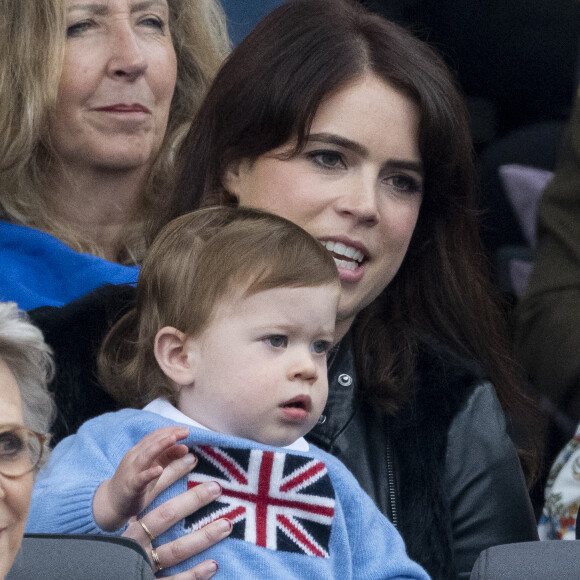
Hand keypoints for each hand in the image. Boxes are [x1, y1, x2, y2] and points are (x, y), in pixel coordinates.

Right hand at [94, 426, 191, 530]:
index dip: (171, 431)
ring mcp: (131, 471)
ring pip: (145, 455)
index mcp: (141, 451)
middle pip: (152, 442)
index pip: (156, 436)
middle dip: (169, 435)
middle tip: (186, 431)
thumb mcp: (155, 467)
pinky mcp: (130, 487)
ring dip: (160, 446)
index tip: (186, 429)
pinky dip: (149, 473)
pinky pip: (139, 479)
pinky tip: (159, 470)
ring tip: (174, 440)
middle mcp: (135, 457)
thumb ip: (169, 457)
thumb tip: (186, 447)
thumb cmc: (136, 483)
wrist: (111, 504)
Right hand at [123, 450, 231, 579]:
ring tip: (226, 524)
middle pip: (166, 518)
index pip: (156, 506)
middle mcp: (136, 548)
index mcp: (131, 534)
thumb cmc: (114, 563)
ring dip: (203, 537)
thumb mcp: (125, 540)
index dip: (174, 486)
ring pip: (175, 550)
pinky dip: (194, 574)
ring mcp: (143, 567)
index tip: (194, 467)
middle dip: (193, 501)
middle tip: (217, 487)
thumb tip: (161, 492)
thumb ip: (139, 523)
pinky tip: (213, 565)